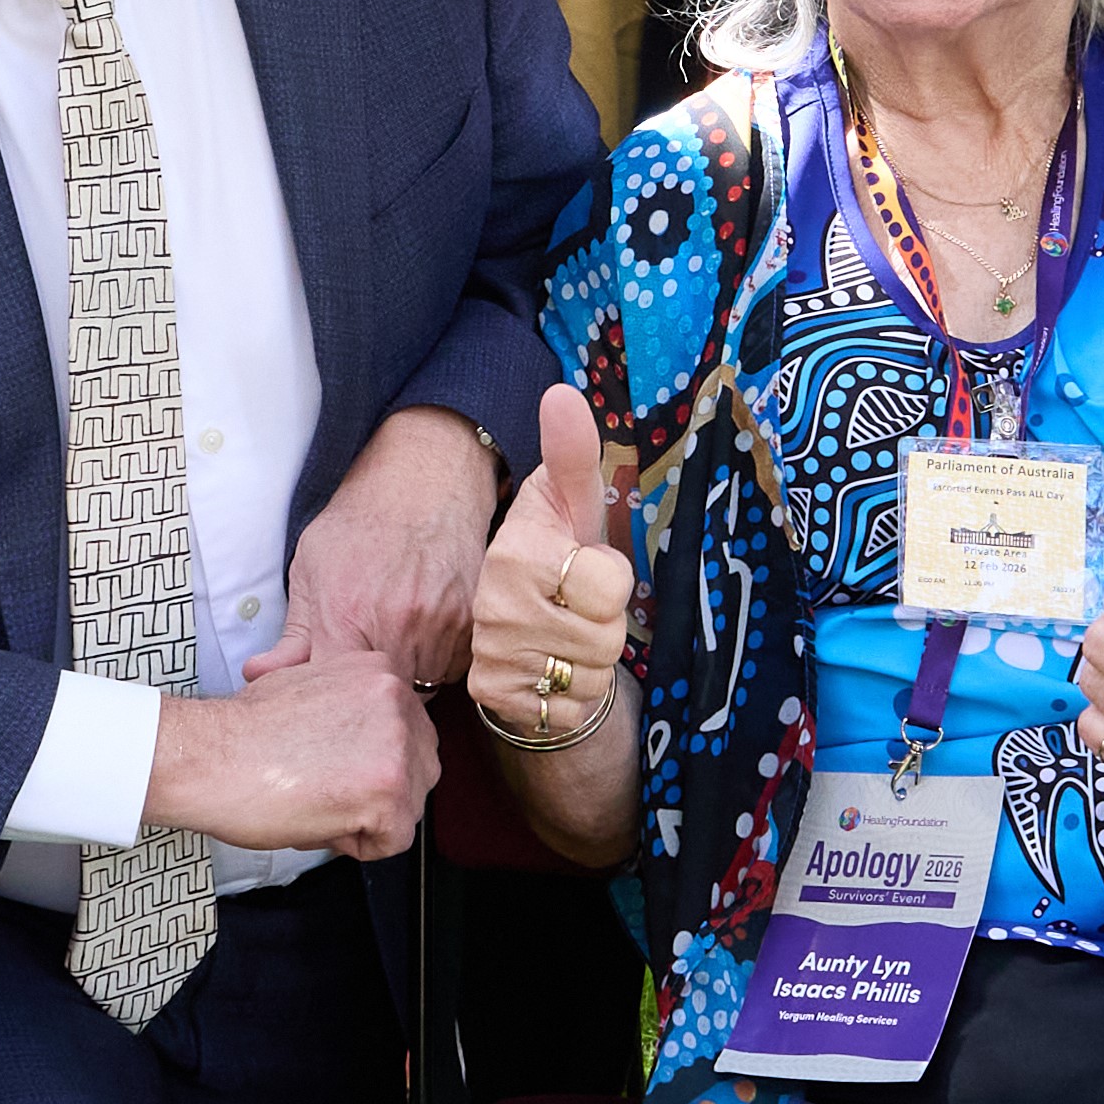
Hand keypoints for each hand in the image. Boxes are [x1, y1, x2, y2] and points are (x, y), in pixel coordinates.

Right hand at [142, 653, 434, 858]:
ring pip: (408, 807)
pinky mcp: (388, 793)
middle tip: (323, 786)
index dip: (369, 762)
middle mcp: (397, 701)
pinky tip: (316, 817)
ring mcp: (396, 747)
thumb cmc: (242, 732)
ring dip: (364, 817)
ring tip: (315, 799)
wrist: (206, 756)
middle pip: (419, 770)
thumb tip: (367, 737)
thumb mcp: (309, 688)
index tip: (335, 765)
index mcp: (380, 672)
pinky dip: (354, 844)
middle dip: (376, 792)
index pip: (409, 733)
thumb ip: (352, 707)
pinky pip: (391, 842)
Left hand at [261, 407, 494, 692]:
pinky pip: (452, 669)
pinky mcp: (470, 623)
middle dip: (369, 688)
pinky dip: (438, 659)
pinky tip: (424, 626)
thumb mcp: (310, 570)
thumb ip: (291, 636)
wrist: (425, 481)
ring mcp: (438, 626)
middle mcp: (395, 626)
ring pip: (422, 688)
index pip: (335, 694)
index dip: (332, 696)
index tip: (332, 686)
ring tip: (395, 634)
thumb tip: (257, 677)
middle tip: (365, 656)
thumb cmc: (360, 523)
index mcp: (345, 617)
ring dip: (407, 674)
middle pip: (381, 697)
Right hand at [465, 386, 635, 746]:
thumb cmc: (559, 557)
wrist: (521, 632)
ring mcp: (491, 655)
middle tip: (579, 611)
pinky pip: (570, 710)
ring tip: (566, 641)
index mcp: (515, 552)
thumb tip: (562, 392)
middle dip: (606, 627)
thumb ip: (574, 457)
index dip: (612, 581)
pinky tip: (552, 674)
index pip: (608, 584)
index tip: (584, 569)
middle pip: (605, 636)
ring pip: (590, 677)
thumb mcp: (574, 507)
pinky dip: (573, 700)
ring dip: (592, 665)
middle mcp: (495, 606)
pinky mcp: (493, 697)